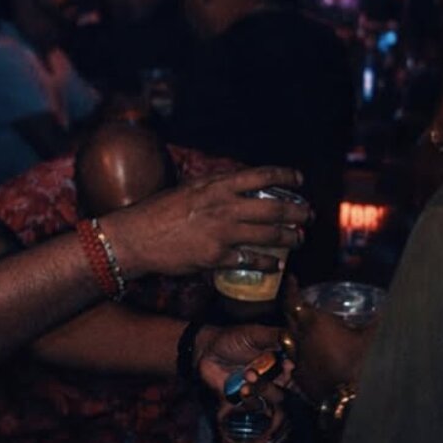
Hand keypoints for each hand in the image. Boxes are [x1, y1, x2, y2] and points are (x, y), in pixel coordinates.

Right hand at [107, 165, 309, 280]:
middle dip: (297, 213)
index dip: (285, 177)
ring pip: (268, 235)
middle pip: (274, 208)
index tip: (299, 180)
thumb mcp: (188, 189)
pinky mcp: (216, 257)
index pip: (260, 176)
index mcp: (216, 186)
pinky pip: (251, 261)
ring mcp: (221, 233)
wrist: (135, 237)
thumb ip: (213, 188)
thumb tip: (234, 186)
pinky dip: (267, 264)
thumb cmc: (157, 212)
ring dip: (289, 238)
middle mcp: (223, 206)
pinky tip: (275, 266)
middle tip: (307, 216)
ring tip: (299, 240)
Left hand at [195, 321, 294, 442]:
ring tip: (248, 377)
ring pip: (276, 400)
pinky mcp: (248, 401)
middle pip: (290, 389)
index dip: (297, 373)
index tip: (289, 366)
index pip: (299, 372)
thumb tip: (295, 338)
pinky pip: (258, 408)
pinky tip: (241, 390)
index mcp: (282, 361)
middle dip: (277, 381)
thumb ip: (275, 336)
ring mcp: (263, 390)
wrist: (206, 351)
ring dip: (264, 389)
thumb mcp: (254, 334)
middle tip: (260, 370)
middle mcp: (276, 377)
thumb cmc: (232, 339)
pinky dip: (251, 400)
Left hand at [284, 277, 373, 406]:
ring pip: (288, 339)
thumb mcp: (373, 337)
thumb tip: (387, 306)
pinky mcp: (300, 378)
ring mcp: (297, 360)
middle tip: (299, 301)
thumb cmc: (363, 364)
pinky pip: (294, 360)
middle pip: (288, 318)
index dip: (292, 288)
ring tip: (304, 327)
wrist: (352, 402)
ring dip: (294, 331)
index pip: (294, 300)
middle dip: (292, 307)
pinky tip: (311, 355)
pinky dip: (300, 353)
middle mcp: (300, 339)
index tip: (292, 279)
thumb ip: (378, 319)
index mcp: (315, 323)